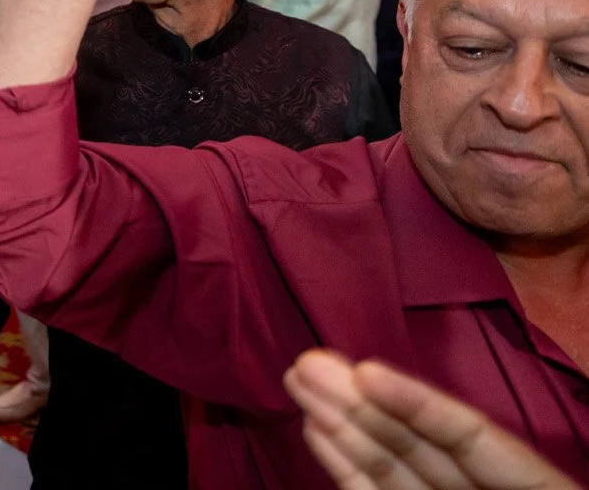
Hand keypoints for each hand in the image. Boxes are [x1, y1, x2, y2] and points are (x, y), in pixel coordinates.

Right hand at [284, 349, 581, 489]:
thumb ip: (501, 461)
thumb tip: (464, 433)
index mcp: (538, 488)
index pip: (473, 434)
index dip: (419, 402)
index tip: (366, 370)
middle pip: (421, 445)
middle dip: (359, 401)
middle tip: (309, 360)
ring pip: (391, 467)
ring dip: (339, 422)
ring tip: (299, 378)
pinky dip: (344, 466)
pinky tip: (316, 428)